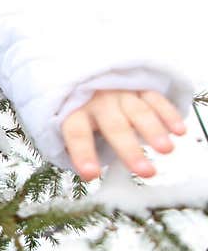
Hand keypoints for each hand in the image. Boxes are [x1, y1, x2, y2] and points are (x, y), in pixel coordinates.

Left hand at [61, 89, 186, 180]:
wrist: (92, 75)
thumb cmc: (82, 109)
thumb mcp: (70, 123)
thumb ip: (77, 146)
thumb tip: (87, 173)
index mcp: (75, 111)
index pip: (77, 134)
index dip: (83, 154)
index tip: (91, 174)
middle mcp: (99, 101)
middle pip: (114, 126)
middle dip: (129, 149)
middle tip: (145, 171)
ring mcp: (122, 92)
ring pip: (139, 112)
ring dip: (153, 131)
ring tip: (165, 150)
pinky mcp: (141, 87)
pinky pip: (156, 99)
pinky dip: (168, 114)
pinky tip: (178, 131)